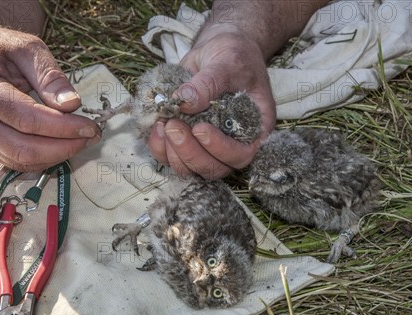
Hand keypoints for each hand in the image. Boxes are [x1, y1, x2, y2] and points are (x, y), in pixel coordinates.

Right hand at [0, 27, 100, 170]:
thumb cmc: (2, 50)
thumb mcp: (29, 49)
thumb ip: (50, 76)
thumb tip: (71, 104)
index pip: (27, 120)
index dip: (62, 128)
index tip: (90, 126)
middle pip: (24, 149)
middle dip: (63, 147)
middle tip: (90, 136)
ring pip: (22, 161)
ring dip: (57, 156)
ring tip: (81, 140)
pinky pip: (19, 163)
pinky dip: (45, 159)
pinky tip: (63, 145)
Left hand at [148, 26, 275, 178]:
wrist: (219, 50)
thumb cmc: (234, 54)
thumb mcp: (226, 62)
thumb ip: (208, 83)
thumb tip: (185, 102)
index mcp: (255, 128)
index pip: (242, 154)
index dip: (220, 149)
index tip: (200, 129)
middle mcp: (234, 143)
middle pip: (214, 168)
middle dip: (190, 152)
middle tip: (173, 125)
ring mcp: (209, 145)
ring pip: (191, 168)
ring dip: (173, 153)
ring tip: (164, 123)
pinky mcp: (188, 141)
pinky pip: (173, 157)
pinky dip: (160, 147)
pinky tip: (156, 126)